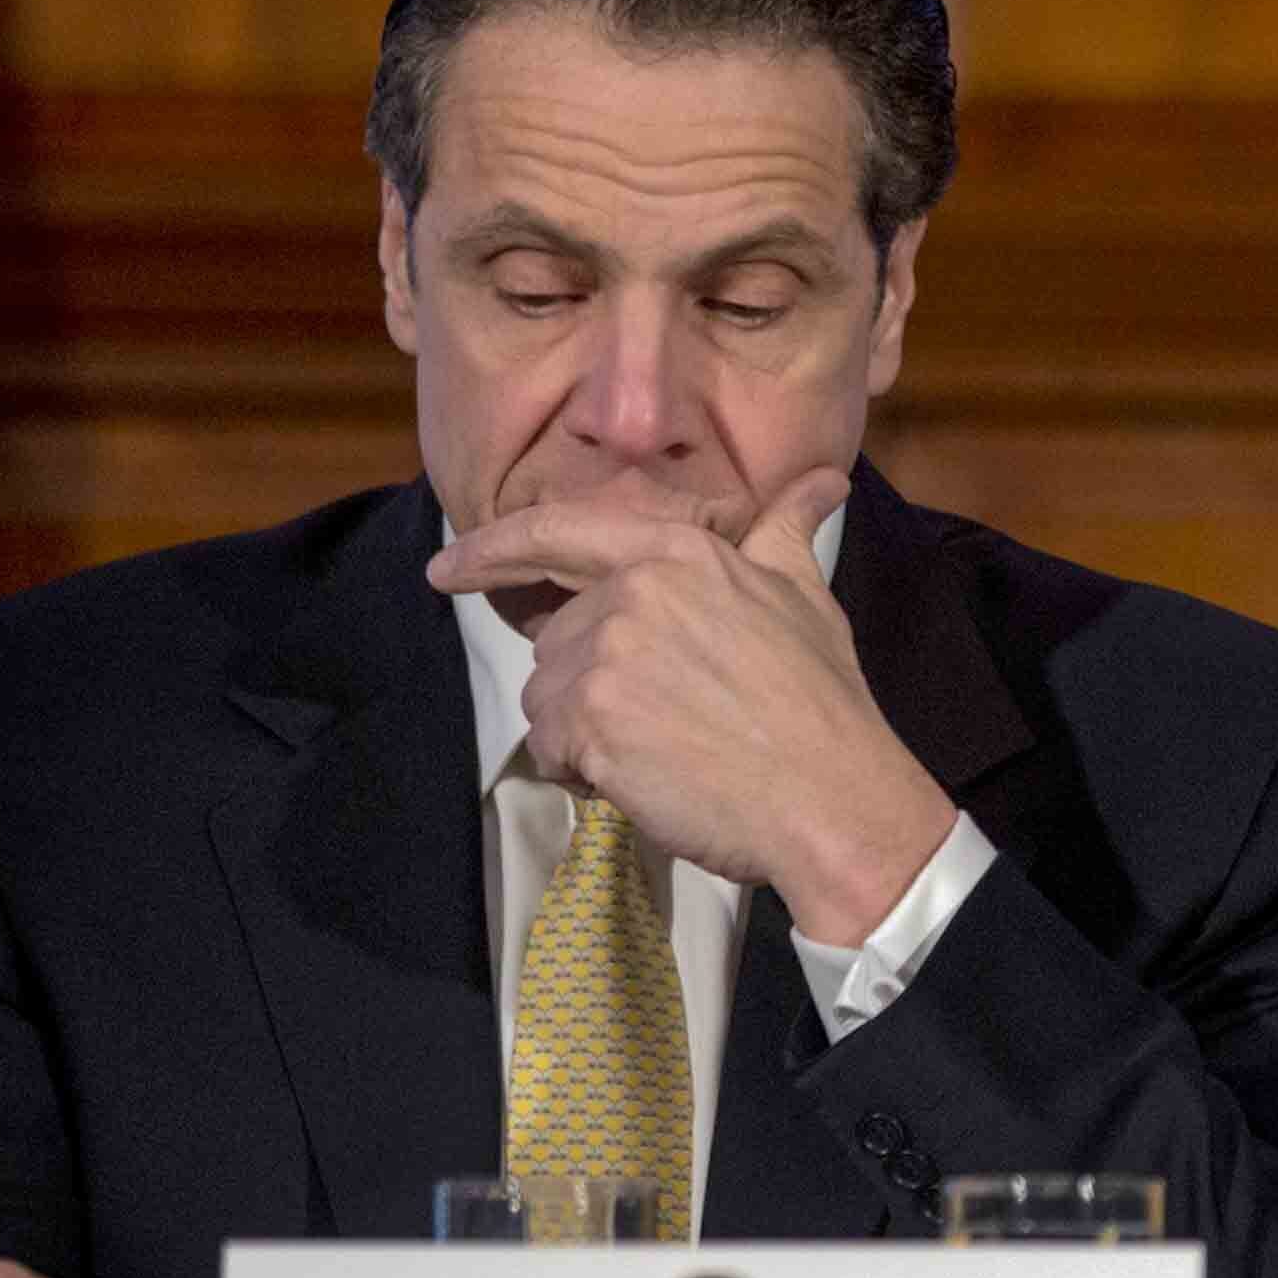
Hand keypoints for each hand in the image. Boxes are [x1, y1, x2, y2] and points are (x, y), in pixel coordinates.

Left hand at [428, 466, 956, 945]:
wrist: (831, 796)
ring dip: (585, 733)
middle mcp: (632, 592)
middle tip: (666, 720)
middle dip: (591, 685)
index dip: (491, 550)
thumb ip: (787, 532)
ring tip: (661, 752)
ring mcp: (607, 656)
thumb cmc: (821, 701)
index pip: (557, 534)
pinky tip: (646, 780)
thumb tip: (825, 481)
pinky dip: (584, 774)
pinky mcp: (590, 721)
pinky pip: (549, 749)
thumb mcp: (806, 596)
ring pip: (546, 697)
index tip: (445, 568)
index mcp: (676, 552)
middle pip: (556, 639)